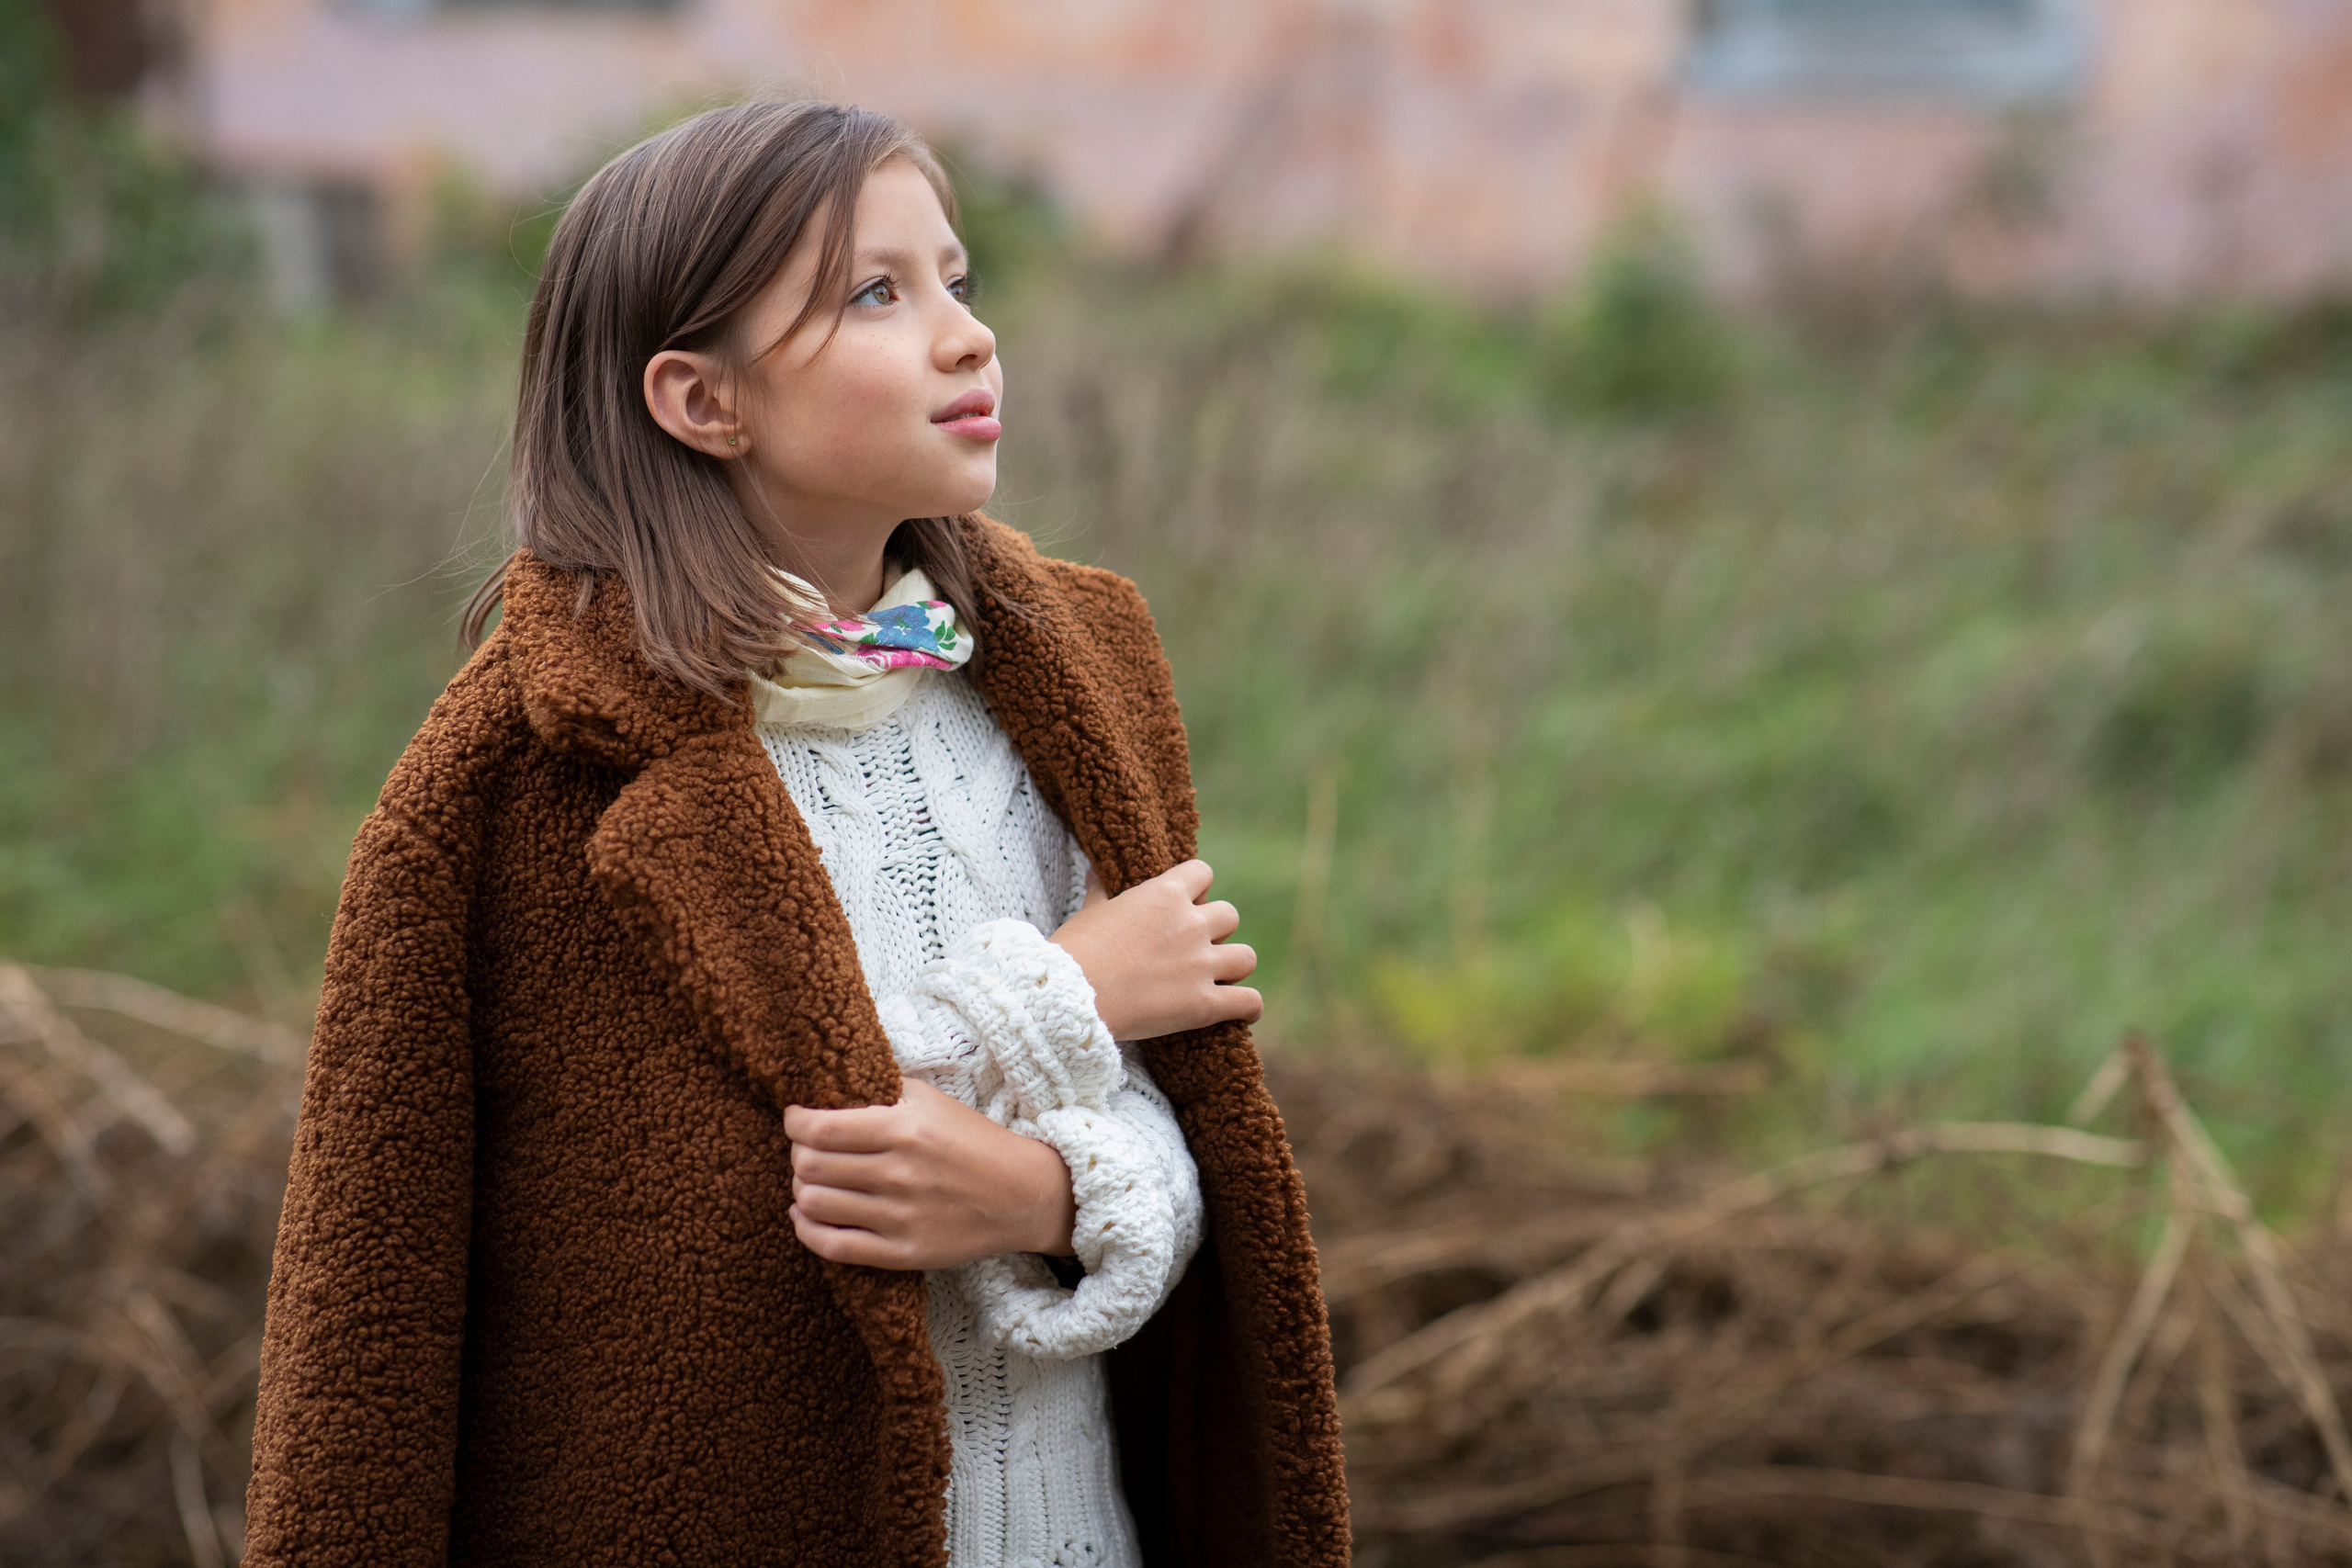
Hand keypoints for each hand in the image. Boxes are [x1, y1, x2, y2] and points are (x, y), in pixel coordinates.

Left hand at [783, 1078, 1076, 1269]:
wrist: (1019, 1194)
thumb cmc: (971, 1141)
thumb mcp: (931, 1100)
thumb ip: (881, 1091)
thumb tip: (827, 1086)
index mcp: (904, 1129)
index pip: (820, 1128)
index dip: (795, 1123)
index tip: (796, 1119)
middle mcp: (898, 1174)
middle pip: (808, 1166)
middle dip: (796, 1154)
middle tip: (806, 1149)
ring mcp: (899, 1217)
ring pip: (813, 1204)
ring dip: (801, 1190)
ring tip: (812, 1180)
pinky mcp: (901, 1252)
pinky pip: (832, 1246)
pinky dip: (807, 1230)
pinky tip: (807, 1215)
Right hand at [1048, 859, 1261, 1040]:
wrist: (1071, 996)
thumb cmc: (1075, 951)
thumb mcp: (1089, 913)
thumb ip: (1100, 892)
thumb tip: (1094, 873)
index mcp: (1164, 895)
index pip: (1202, 873)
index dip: (1198, 888)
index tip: (1188, 902)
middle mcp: (1191, 925)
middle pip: (1230, 915)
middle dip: (1217, 930)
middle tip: (1196, 947)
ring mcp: (1201, 965)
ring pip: (1246, 957)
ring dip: (1235, 966)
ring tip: (1221, 977)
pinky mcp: (1204, 1004)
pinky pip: (1249, 1001)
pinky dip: (1249, 1007)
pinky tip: (1243, 1011)